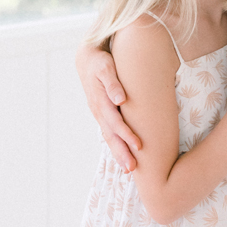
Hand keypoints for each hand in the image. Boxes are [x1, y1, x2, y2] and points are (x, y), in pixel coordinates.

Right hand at [76, 43, 140, 170]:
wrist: (87, 57)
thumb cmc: (100, 61)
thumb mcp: (106, 67)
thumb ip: (113, 83)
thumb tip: (121, 99)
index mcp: (100, 101)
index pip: (116, 122)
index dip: (127, 135)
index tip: (140, 147)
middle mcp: (98, 110)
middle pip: (111, 135)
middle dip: (122, 152)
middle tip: (132, 168)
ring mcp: (99, 113)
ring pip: (109, 136)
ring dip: (118, 152)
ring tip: (129, 168)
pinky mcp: (102, 112)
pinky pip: (108, 131)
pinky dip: (115, 144)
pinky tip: (122, 154)